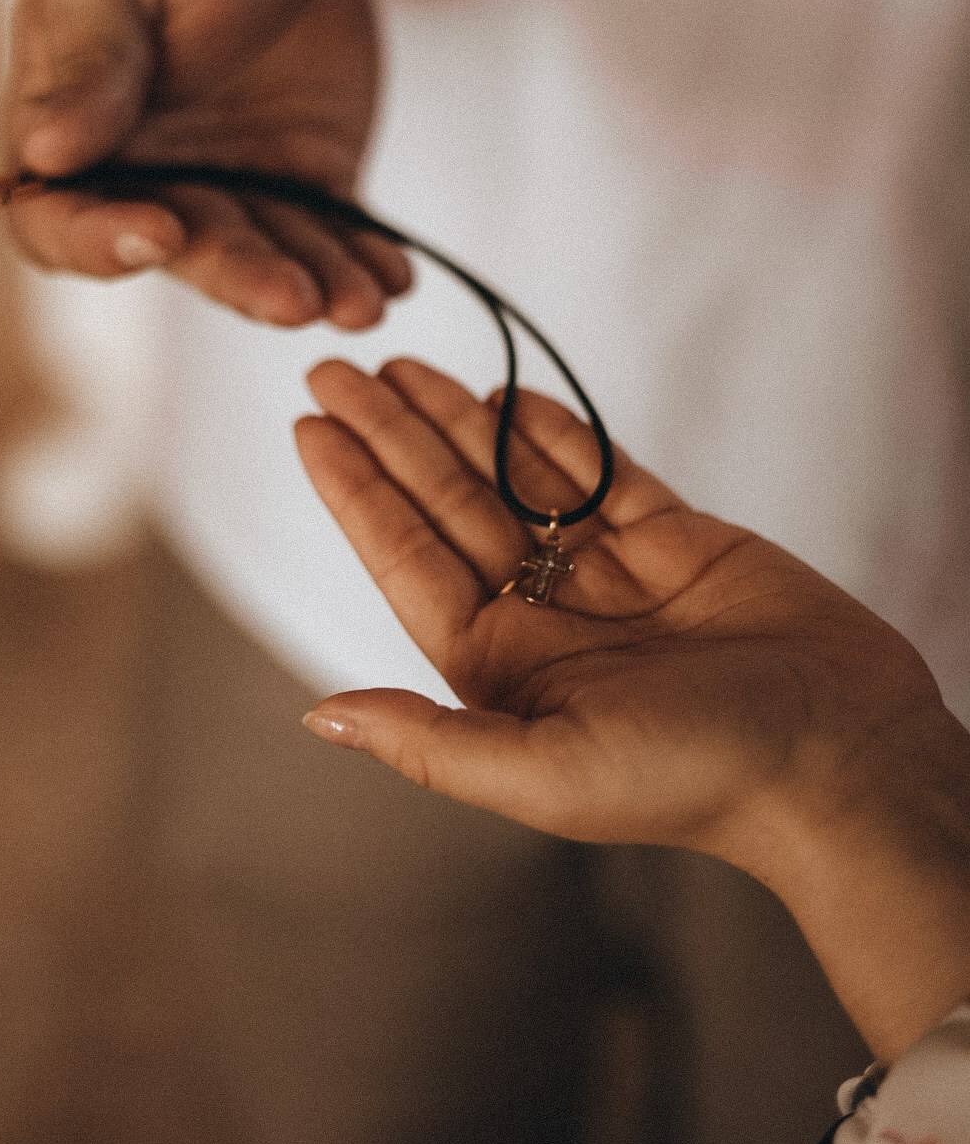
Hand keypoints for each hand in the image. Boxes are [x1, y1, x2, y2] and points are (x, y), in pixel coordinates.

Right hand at [2, 0, 409, 327]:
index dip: (100, 243)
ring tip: (363, 302)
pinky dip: (366, 258)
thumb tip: (48, 151)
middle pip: (185, 253)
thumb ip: (91, 56)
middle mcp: (151, 184)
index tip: (157, 232)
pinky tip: (394, 276)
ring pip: (271, 256)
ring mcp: (236, 189)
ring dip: (317, 284)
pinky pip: (337, 231)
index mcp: (72, 140)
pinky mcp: (309, 181)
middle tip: (294, 299)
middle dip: (242, 277)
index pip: (59, 222)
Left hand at [294, 357, 944, 863]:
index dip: (355, 492)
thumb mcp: (543, 775)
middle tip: (331, 367)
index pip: (407, 559)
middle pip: (446, 503)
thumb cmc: (691, 780)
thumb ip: (428, 743)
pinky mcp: (674, 538)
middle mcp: (544, 612)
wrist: (837, 754)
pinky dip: (553, 430)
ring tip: (397, 364)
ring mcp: (608, 571)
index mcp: (501, 666)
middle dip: (389, 435)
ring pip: (512, 477)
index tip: (307, 426)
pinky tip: (504, 395)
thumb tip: (318, 716)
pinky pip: (599, 471)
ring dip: (454, 420)